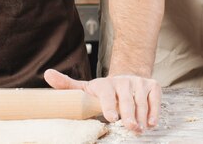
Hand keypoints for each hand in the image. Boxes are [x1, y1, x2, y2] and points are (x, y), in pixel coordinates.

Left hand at [44, 69, 160, 132]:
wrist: (126, 78)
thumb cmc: (104, 90)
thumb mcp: (86, 88)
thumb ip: (67, 85)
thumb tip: (47, 74)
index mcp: (105, 84)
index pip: (107, 93)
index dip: (109, 105)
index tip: (112, 117)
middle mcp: (123, 81)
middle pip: (126, 99)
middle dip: (128, 114)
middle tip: (130, 127)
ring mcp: (138, 83)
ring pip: (141, 101)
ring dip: (142, 116)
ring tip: (139, 128)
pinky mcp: (152, 86)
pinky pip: (155, 99)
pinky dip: (154, 110)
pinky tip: (151, 121)